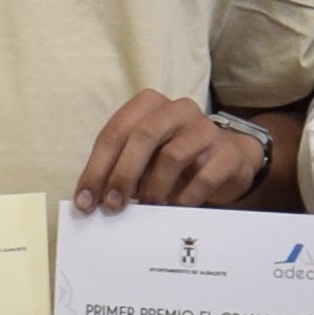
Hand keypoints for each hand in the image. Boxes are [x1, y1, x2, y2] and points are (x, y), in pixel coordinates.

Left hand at [76, 90, 271, 212]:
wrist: (227, 160)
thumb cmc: (174, 159)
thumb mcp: (144, 157)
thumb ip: (119, 169)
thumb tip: (91, 201)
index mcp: (150, 104)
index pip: (116, 131)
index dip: (97, 168)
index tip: (86, 202)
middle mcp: (178, 109)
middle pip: (143, 136)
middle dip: (123, 174)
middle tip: (113, 206)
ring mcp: (206, 129)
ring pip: (171, 157)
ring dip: (153, 189)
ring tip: (146, 208)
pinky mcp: (227, 153)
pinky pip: (202, 178)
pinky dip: (183, 199)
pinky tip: (174, 210)